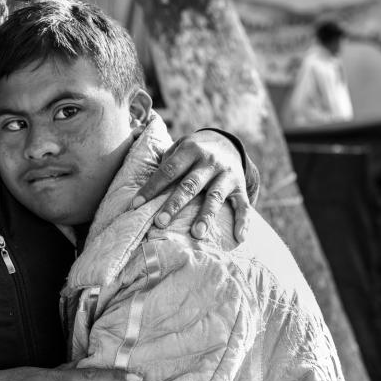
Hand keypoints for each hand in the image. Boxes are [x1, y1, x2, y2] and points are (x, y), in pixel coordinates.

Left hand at [131, 130, 250, 241]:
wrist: (226, 143)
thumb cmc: (193, 151)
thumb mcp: (180, 147)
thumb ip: (166, 164)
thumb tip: (148, 189)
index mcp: (190, 150)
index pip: (168, 171)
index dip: (151, 188)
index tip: (136, 204)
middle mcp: (210, 162)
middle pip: (190, 185)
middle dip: (174, 205)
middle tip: (160, 223)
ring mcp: (227, 174)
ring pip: (215, 197)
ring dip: (205, 216)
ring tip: (196, 234)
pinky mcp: (240, 186)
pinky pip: (244, 205)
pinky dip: (244, 221)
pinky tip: (240, 237)